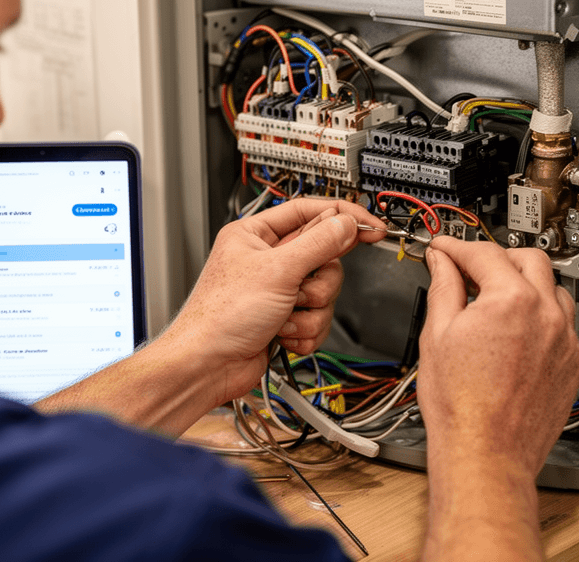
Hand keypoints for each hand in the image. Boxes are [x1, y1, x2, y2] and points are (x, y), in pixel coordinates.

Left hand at [162, 198, 384, 407]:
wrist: (208, 366)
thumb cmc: (221, 316)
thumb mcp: (277, 270)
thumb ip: (318, 243)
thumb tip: (345, 223)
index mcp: (257, 234)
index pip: (310, 211)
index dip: (343, 217)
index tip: (370, 226)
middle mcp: (269, 259)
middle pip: (325, 257)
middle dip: (317, 283)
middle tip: (299, 290)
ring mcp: (279, 290)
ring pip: (325, 292)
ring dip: (310, 312)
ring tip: (283, 317)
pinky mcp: (286, 318)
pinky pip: (318, 319)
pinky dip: (305, 332)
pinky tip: (281, 334)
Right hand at [419, 238, 578, 480]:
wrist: (486, 453)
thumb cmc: (462, 406)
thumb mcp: (437, 335)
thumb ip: (443, 287)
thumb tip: (442, 263)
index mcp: (511, 300)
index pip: (484, 253)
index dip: (456, 247)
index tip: (444, 250)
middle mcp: (546, 314)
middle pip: (529, 259)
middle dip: (497, 257)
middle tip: (470, 269)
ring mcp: (565, 339)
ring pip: (553, 289)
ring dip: (526, 284)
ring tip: (497, 299)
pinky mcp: (573, 363)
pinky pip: (563, 324)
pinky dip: (542, 317)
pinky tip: (518, 331)